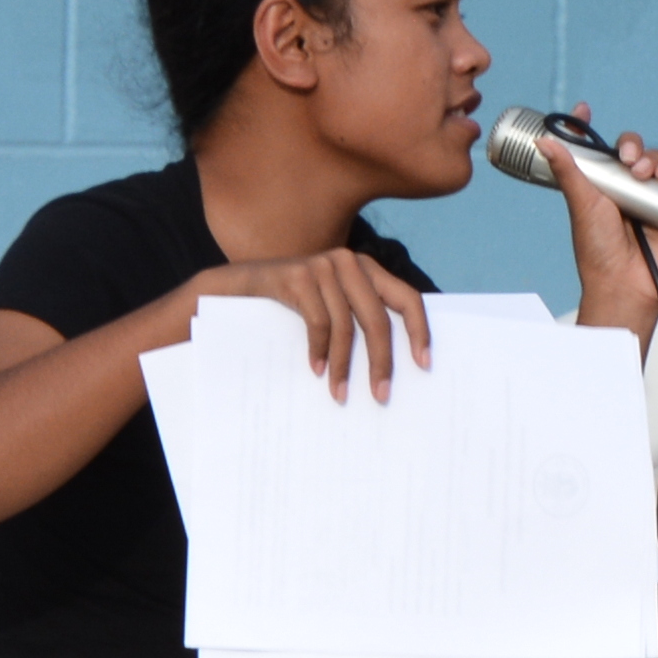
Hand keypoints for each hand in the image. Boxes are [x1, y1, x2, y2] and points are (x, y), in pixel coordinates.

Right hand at [186, 247, 430, 401]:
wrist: (234, 287)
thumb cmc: (290, 304)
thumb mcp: (332, 307)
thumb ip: (360, 319)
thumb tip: (393, 365)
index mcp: (367, 269)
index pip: (408, 298)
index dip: (419, 331)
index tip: (424, 364)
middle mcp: (349, 262)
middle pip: (378, 318)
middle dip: (382, 361)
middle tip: (381, 395)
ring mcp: (323, 266)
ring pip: (347, 326)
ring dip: (345, 366)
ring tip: (341, 394)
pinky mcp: (297, 275)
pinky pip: (318, 322)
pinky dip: (320, 351)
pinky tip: (317, 372)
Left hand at [541, 107, 657, 314]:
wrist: (624, 282)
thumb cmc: (598, 251)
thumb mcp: (581, 203)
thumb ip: (568, 171)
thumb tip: (544, 141)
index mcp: (601, 185)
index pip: (596, 149)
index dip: (589, 128)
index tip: (583, 109)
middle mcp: (626, 188)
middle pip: (633, 150)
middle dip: (632, 145)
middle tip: (626, 158)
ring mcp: (650, 198)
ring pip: (657, 162)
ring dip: (653, 160)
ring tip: (643, 173)